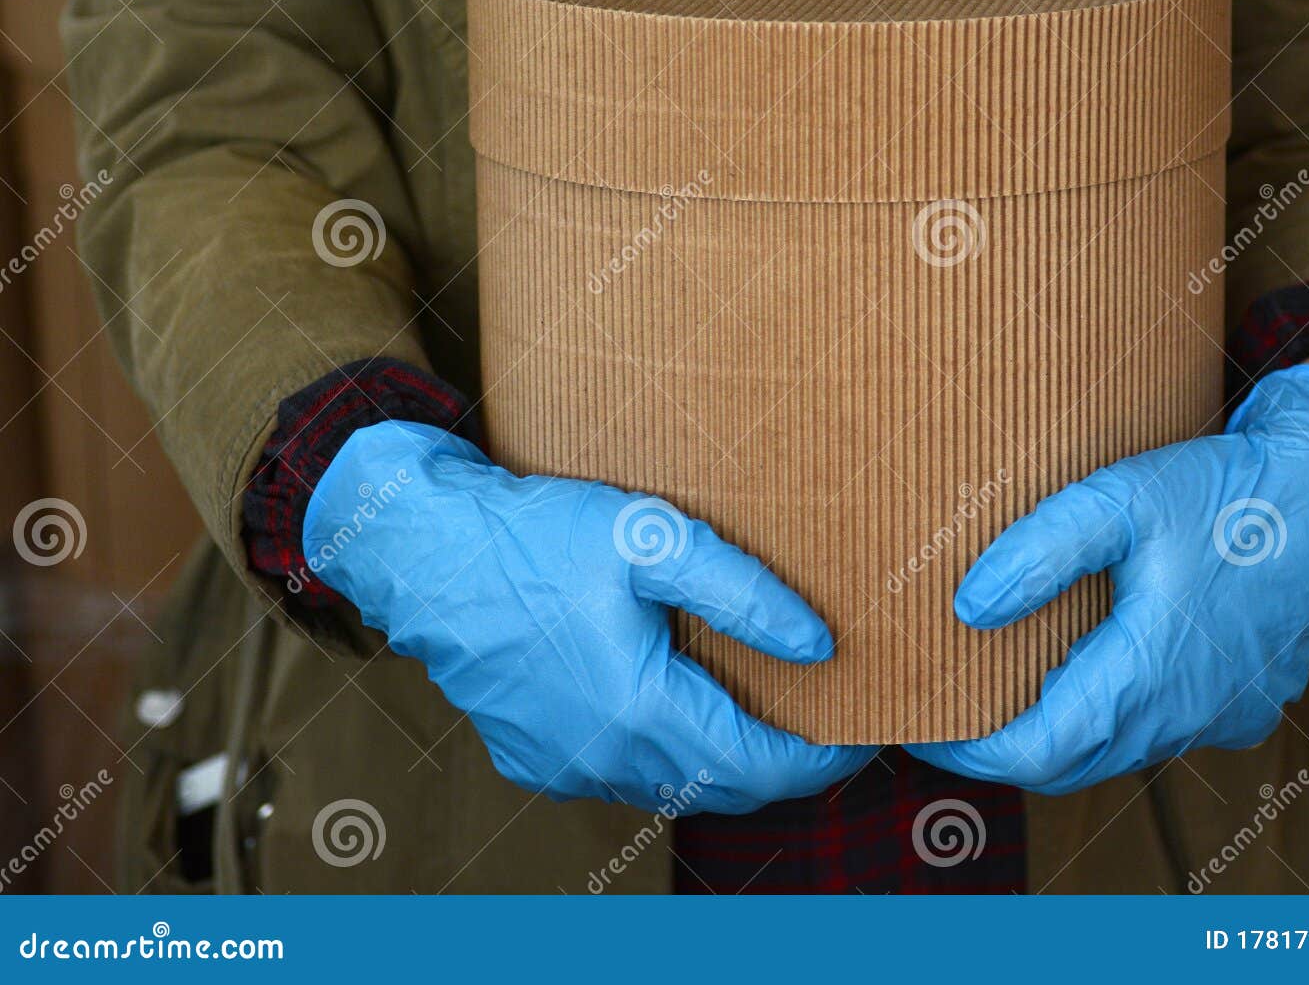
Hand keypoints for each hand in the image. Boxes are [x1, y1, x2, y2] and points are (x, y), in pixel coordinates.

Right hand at [303, 421, 870, 812]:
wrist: (425, 552)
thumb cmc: (535, 537)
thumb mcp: (650, 538)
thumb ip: (742, 592)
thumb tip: (817, 643)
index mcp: (639, 711)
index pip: (763, 766)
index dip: (825, 758)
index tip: (866, 730)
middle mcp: (603, 759)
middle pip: (727, 788)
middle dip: (786, 762)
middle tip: (829, 716)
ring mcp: (566, 768)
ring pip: (676, 787)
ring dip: (727, 759)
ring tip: (767, 704)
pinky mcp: (536, 761)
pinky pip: (626, 776)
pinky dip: (670, 754)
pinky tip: (684, 702)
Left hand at [907, 362, 1308, 792]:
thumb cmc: (1229, 494)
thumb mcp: (1120, 499)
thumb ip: (1038, 553)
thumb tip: (968, 608)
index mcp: (1150, 675)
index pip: (1035, 752)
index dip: (967, 751)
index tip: (917, 726)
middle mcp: (1185, 716)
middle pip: (1069, 763)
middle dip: (1002, 747)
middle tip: (946, 707)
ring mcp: (1219, 718)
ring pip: (1115, 751)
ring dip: (1058, 733)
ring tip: (1000, 686)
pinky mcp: (1241, 706)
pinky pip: (1158, 732)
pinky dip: (1109, 717)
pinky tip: (1083, 667)